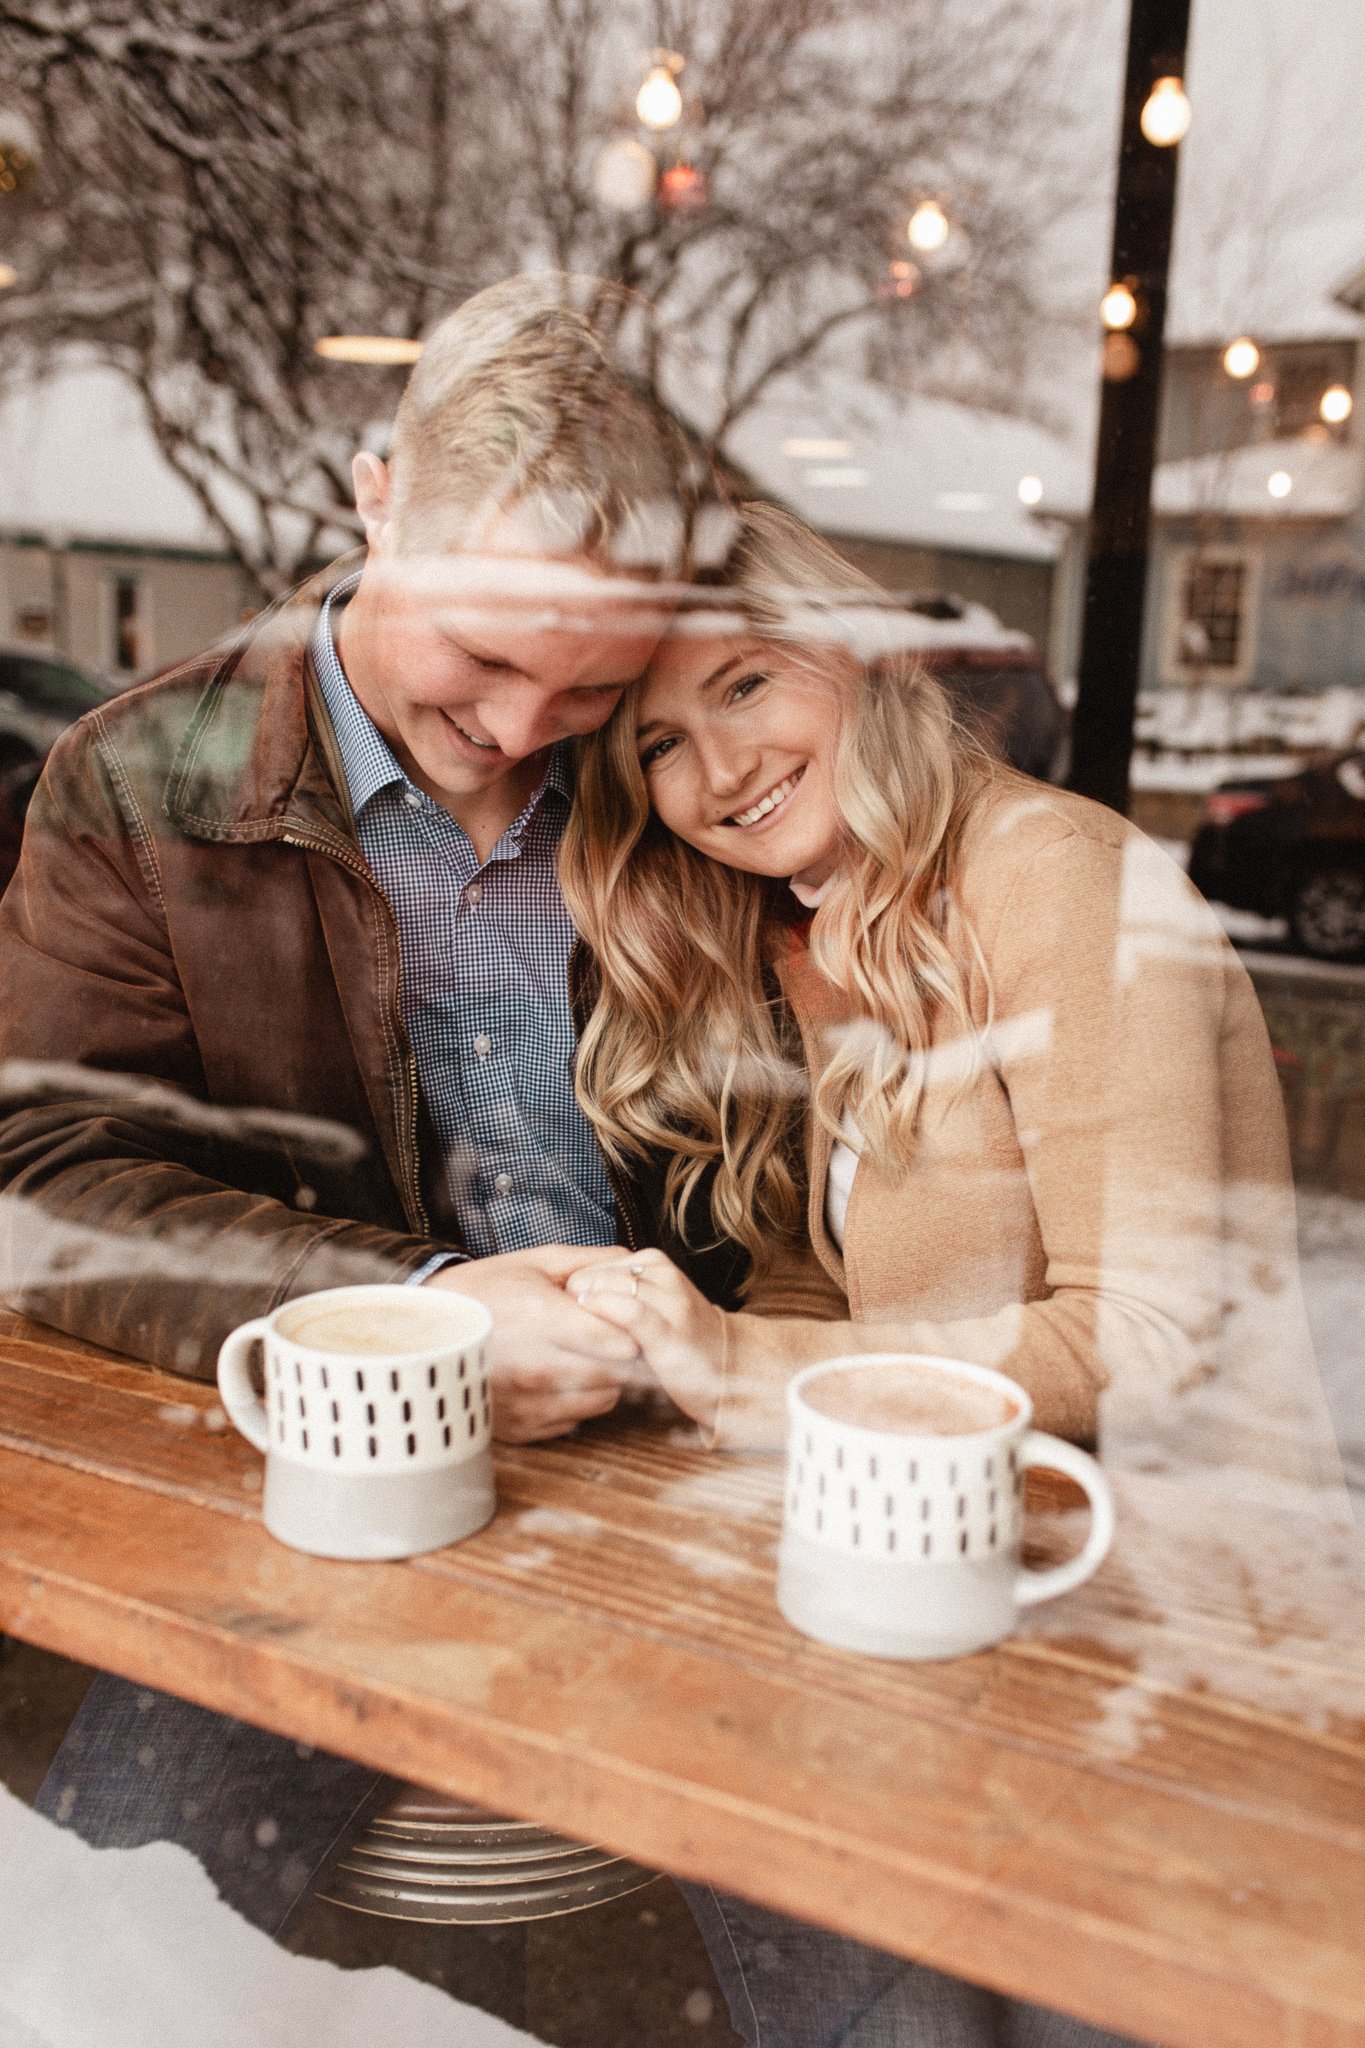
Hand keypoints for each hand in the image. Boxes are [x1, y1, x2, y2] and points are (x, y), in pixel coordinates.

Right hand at [426, 1247, 641, 1442]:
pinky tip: (559, 1376)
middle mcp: (535, 1368)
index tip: (620, 1318)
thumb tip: (632, 1267)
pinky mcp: (519, 1428)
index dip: (628, 1328)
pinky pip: (575, 1420)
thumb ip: (589, 1262)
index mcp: (542, 1320)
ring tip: (581, 1355)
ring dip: (603, 1379)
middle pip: (617, 1374)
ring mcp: (526, 1402)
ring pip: (602, 1400)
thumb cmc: (484, 1289)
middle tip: (605, 1335)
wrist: (425, 1328)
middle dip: (620, 1354)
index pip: (620, 1342)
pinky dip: (577, 1400)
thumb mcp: (534, 1262)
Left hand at [567, 1247, 724, 1433]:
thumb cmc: (676, 1336)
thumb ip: (612, 1290)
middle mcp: (661, 1273)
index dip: (568, 1290)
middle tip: (563, 1331)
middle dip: (571, 1302)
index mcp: (651, 1262)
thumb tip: (564, 1291)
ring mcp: (668, 1300)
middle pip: (591, 1276)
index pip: (589, 1264)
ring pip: (606, 1290)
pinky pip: (629, 1314)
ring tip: (571, 1338)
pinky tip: (591, 1334)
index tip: (558, 1317)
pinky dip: (605, 1319)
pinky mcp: (669, 1330)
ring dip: (580, 1315)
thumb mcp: (646, 1300)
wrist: (729, 1365)